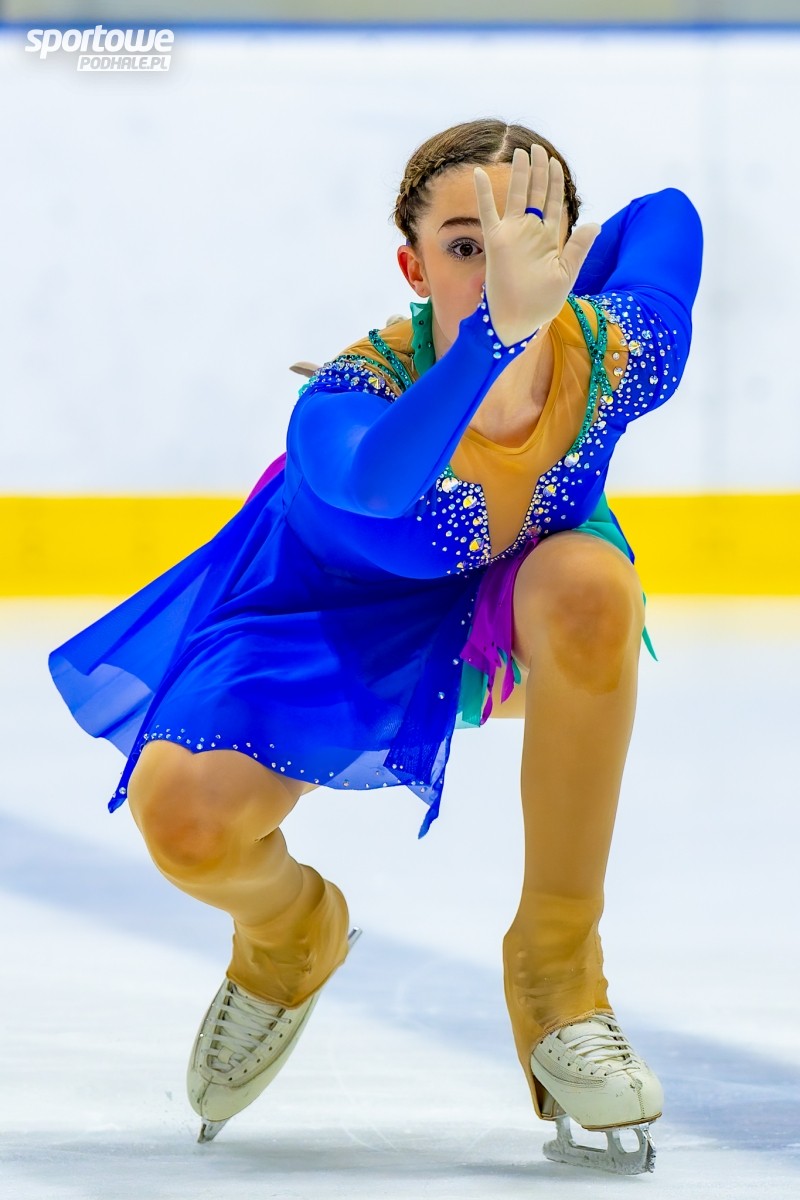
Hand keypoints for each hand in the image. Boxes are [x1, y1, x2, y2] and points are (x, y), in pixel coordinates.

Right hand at [473, 145, 600, 344]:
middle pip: (535, 192)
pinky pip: (487, 212)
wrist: (518, 321)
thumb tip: (596, 223)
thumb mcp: (566, 273)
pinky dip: (482, 193)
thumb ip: (579, 247)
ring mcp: (512, 234)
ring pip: (515, 195)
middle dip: (538, 170)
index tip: (555, 162)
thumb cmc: (541, 303)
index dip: (554, 181)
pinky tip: (479, 173)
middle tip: (537, 148)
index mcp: (548, 238)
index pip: (552, 202)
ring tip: (520, 152)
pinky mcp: (495, 241)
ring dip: (518, 174)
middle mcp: (530, 231)